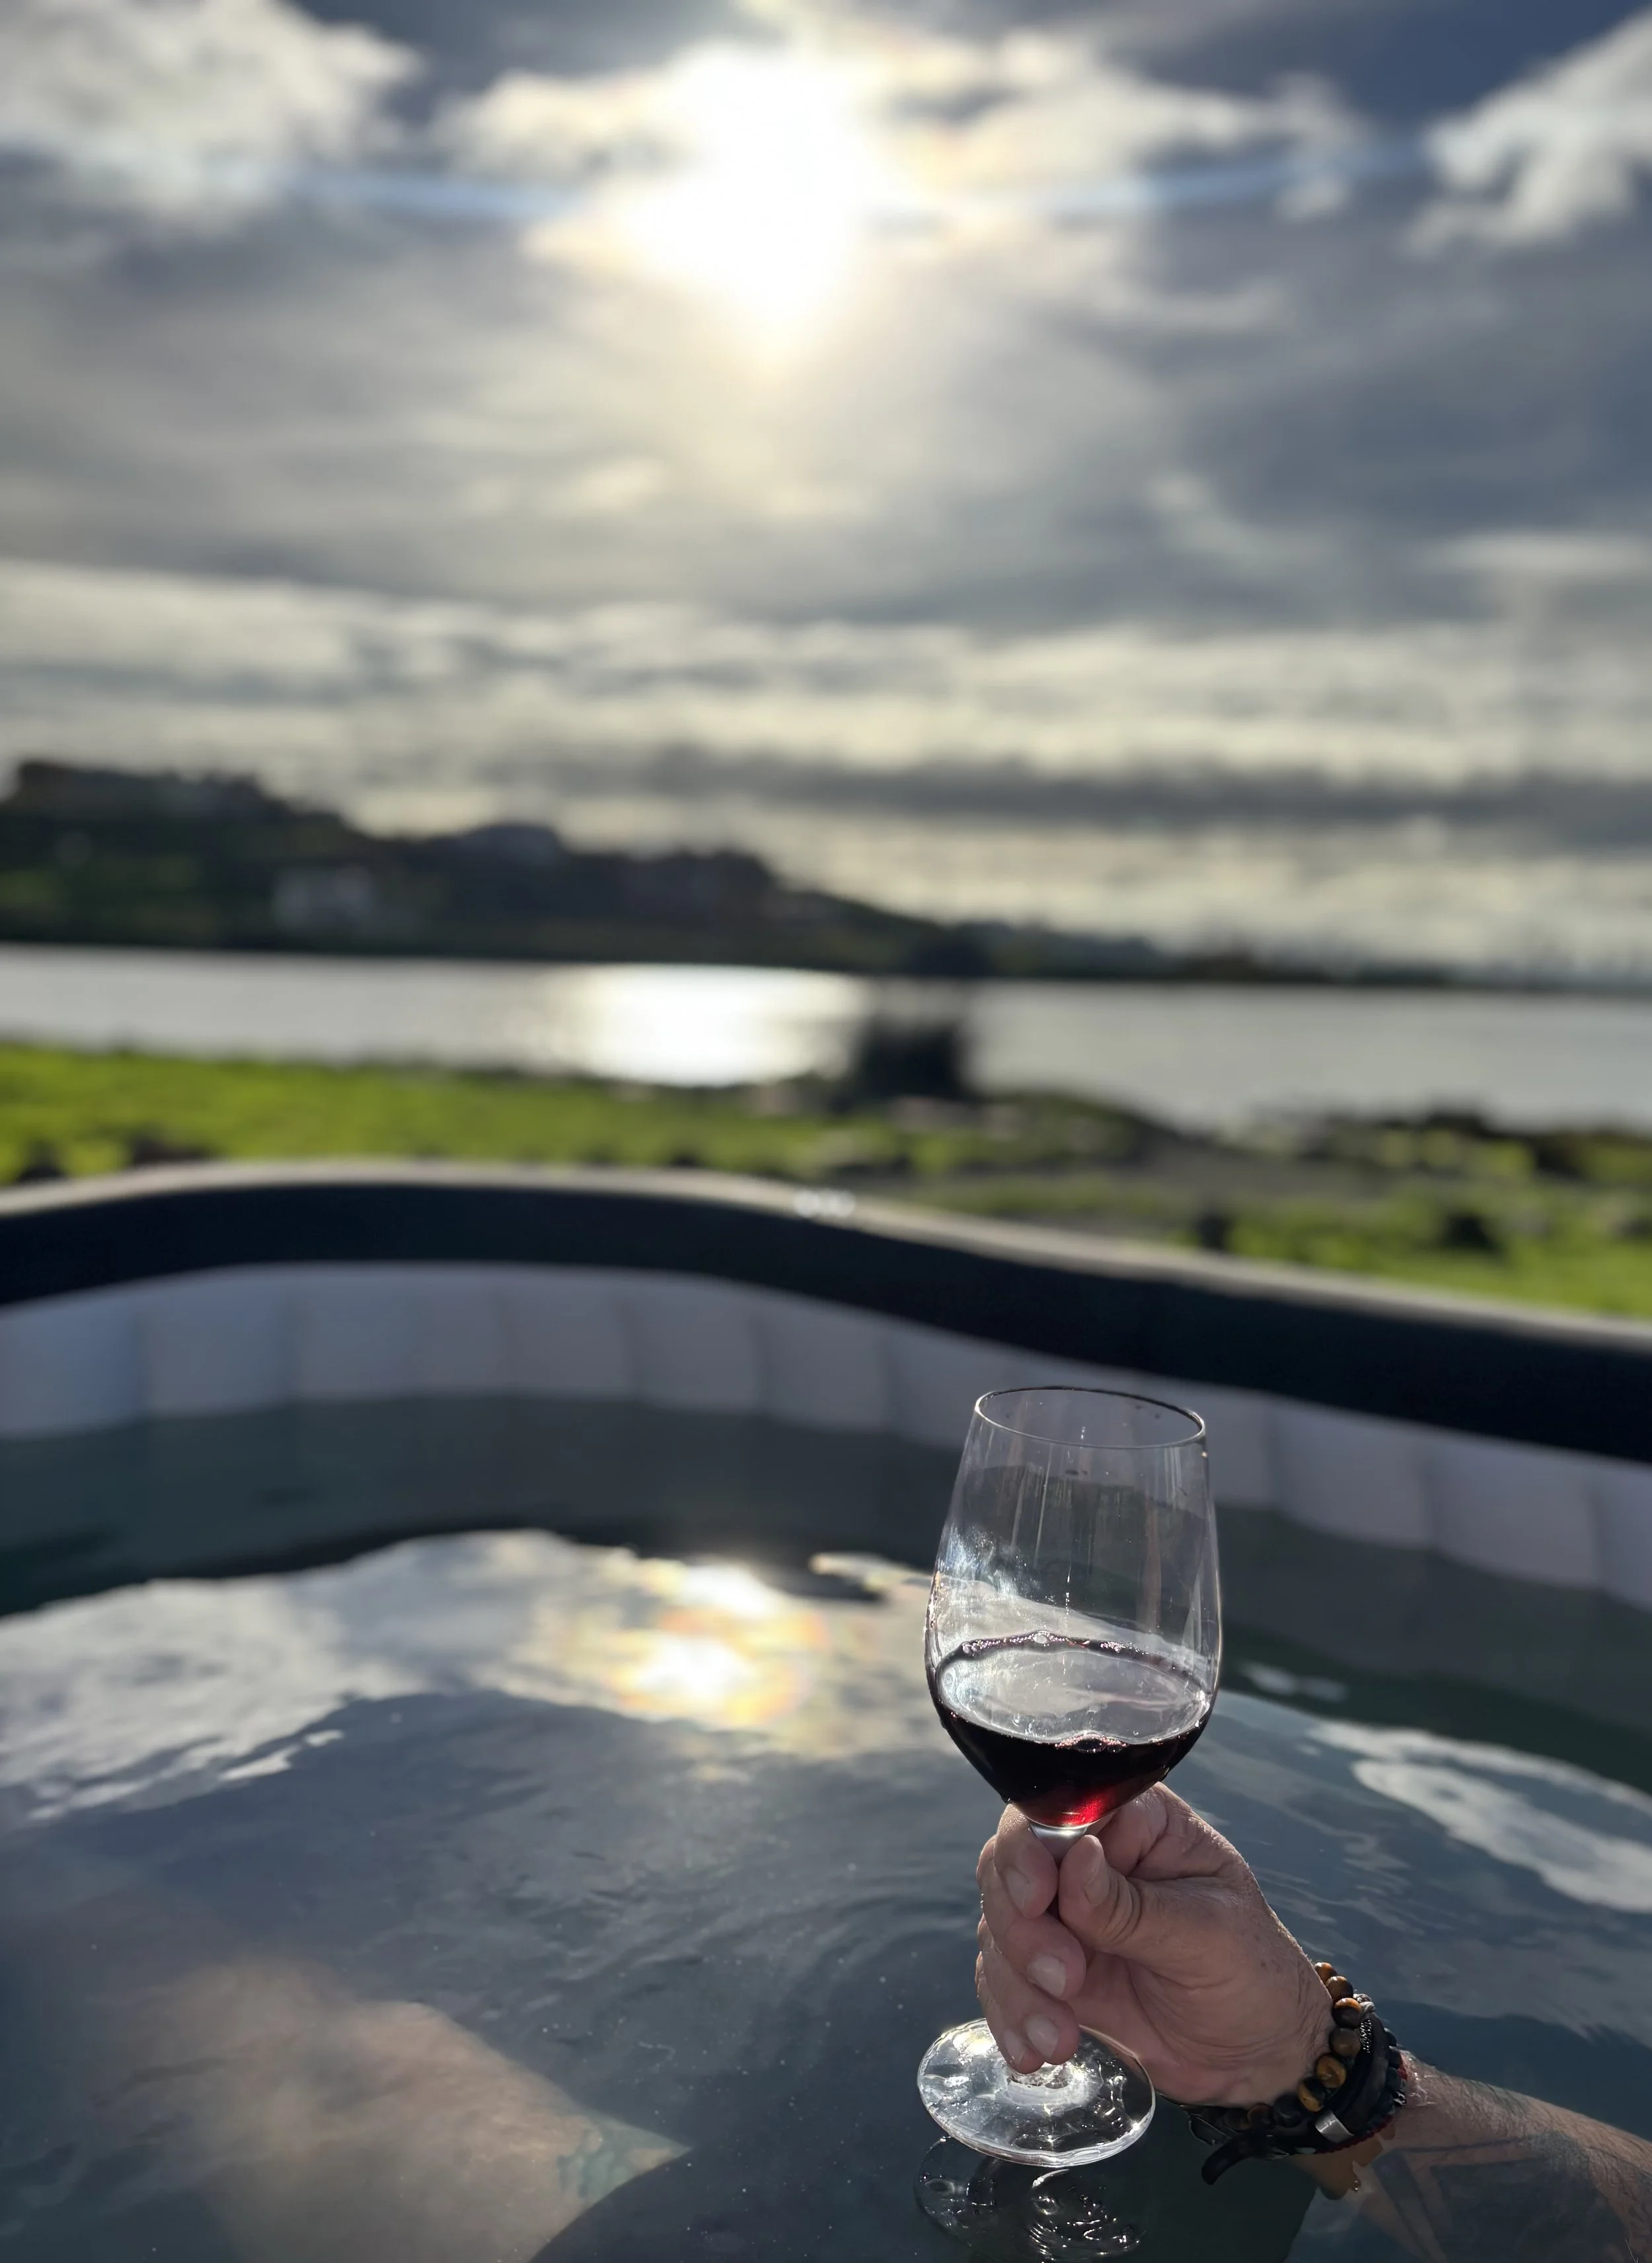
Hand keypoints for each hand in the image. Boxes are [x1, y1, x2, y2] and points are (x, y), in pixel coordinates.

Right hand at [975, 1787, 1332, 2106]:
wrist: (1257, 2059)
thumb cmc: (1253, 1975)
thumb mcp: (1206, 1936)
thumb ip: (1135, 1906)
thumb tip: (1076, 1859)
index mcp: (1137, 1823)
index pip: (1058, 1811)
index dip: (1030, 1847)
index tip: (1036, 1899)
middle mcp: (1090, 1859)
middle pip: (1010, 1865)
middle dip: (1021, 1928)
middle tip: (1065, 1981)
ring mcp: (1066, 1916)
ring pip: (999, 1925)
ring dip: (1017, 1984)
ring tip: (1059, 2038)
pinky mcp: (1051, 1970)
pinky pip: (1002, 1979)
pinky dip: (1010, 2016)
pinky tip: (1036, 2052)